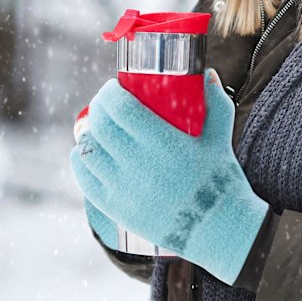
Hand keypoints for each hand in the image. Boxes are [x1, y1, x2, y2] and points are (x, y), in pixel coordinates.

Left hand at [70, 69, 268, 284]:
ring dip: (89, 133)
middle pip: (100, 125)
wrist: (217, 228)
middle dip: (99, 108)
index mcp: (162, 143)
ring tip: (98, 127)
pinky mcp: (115, 208)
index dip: (110, 93)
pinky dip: (80, 160)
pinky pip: (84, 178)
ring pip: (88, 150)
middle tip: (107, 104)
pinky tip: (86, 153)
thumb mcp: (221, 138)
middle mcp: (137, 164)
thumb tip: (207, 72)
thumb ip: (216, 103)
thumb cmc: (220, 180)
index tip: (114, 87)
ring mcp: (123, 188)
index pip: (120, 108)